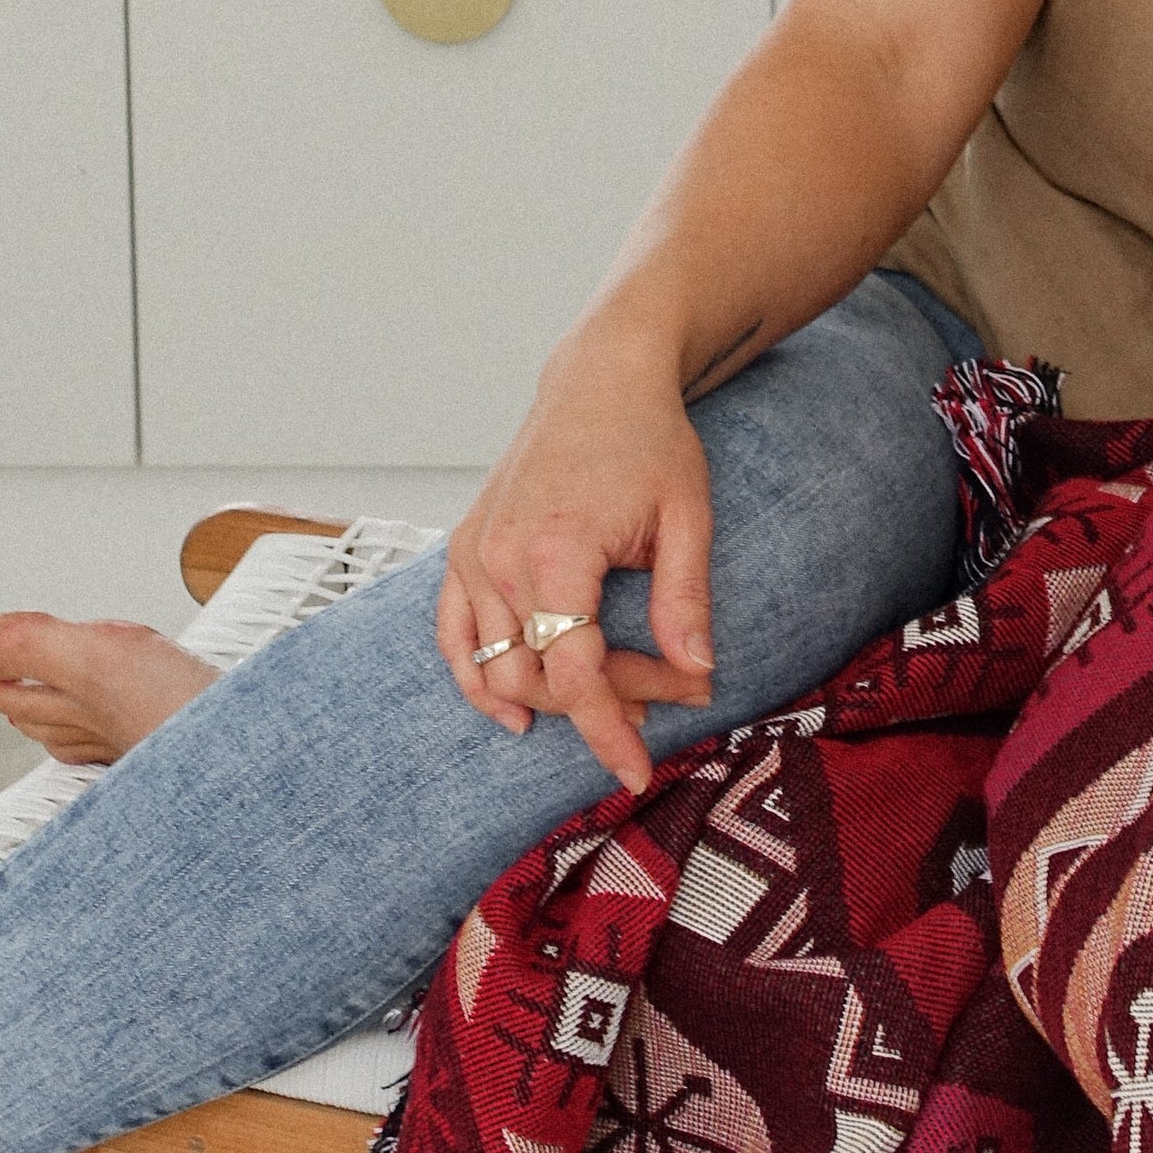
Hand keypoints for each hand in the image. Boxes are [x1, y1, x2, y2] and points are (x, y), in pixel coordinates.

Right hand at [436, 321, 718, 792]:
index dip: (606, 730)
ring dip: (555, 696)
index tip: (637, 772)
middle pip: (538, 676)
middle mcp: (501, 554)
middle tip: (670, 686)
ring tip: (619, 690)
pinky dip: (476, 678)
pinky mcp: (463, 548)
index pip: (573, 672)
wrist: (601, 381)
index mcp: (558, 547)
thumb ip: (684, 597)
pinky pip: (454, 635)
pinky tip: (514, 710)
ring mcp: (475, 552)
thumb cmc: (649, 440)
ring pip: (496, 667)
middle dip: (605, 702)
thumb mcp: (687, 515)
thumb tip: (698, 670)